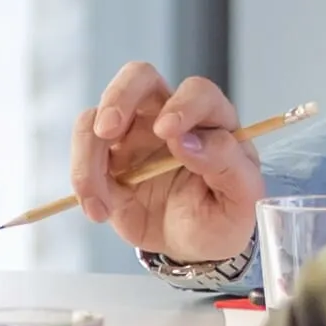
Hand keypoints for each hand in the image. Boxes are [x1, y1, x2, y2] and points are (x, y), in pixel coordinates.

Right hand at [70, 62, 264, 266]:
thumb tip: (187, 142)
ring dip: (89, 148)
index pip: (197, 92)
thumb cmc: (222, 217)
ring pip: (98, 113)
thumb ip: (227, 164)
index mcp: (210, 121)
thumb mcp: (242, 200)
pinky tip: (100, 210)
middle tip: (109, 129)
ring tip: (98, 193)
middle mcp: (168, 117)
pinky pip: (84, 151)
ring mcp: (133, 134)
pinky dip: (82, 178)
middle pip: (139, 77)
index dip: (183, 105)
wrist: (193, 248)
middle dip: (119, 97)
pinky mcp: (107, 158)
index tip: (168, 132)